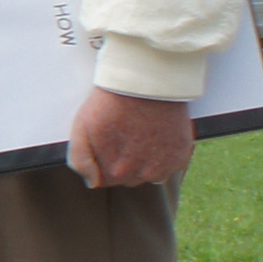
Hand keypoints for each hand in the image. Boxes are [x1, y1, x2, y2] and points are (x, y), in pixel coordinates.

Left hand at [66, 87, 195, 189]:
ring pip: (149, 174)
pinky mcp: (181, 156)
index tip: (108, 139)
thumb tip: (92, 182)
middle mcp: (142, 175)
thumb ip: (81, 160)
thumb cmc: (111, 101)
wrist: (147, 79)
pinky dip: (163, 155)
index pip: (105, 179)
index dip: (104, 159)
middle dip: (124, 161)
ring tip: (141, 133)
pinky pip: (169, 166)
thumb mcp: (82, 127)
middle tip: (125, 133)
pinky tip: (156, 136)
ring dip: (145, 161)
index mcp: (116, 171)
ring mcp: (164, 167)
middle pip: (128, 178)